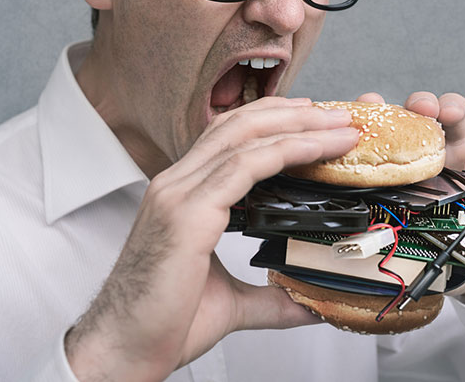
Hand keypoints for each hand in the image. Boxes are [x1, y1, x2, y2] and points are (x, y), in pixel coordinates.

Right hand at [64, 97, 359, 381]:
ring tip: (340, 126)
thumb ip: (271, 297)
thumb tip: (308, 303)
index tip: (317, 119)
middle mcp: (178, 184)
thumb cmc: (162, 324)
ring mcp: (178, 194)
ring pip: (244, 137)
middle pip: (240, 124)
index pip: (231, 137)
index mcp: (184, 194)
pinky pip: (243, 167)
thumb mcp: (231, 301)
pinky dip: (285, 151)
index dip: (276, 119)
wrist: (123, 351)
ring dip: (299, 127)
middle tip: (340, 115)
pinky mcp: (186, 214)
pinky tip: (315, 149)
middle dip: (295, 114)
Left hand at [358, 50, 464, 306]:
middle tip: (410, 111)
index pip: (385, 136)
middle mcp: (431, 151)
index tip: (363, 107)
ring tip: (443, 112)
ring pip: (450, 110)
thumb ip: (391, 231)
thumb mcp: (415, 238)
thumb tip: (349, 254)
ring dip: (444, 104)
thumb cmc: (450, 246)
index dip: (374, 117)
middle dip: (412, 107)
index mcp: (406, 170)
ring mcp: (463, 145)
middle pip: (417, 116)